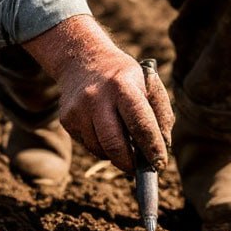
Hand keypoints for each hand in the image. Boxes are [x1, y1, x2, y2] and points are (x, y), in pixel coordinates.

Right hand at [24, 15, 172, 174]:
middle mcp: (96, 98)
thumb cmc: (124, 77)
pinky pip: (88, 145)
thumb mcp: (148, 83)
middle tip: (140, 169)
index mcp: (122, 86)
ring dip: (115, 155)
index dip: (152, 148)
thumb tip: (164, 147)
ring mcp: (78, 109)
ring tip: (124, 143)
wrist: (83, 60)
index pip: (140, 124)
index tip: (160, 164)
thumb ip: (161, 114)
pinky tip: (105, 130)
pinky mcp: (66, 119)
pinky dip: (101, 146)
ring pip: (100, 149)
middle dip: (129, 163)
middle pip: (114, 144)